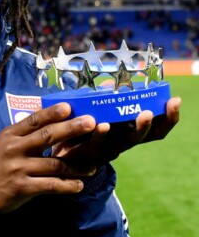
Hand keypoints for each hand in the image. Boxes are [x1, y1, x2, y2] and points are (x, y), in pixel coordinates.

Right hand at [0, 102, 96, 212]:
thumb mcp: (4, 143)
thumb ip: (23, 133)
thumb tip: (47, 116)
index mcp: (10, 135)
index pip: (33, 120)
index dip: (52, 113)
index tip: (69, 107)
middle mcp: (15, 149)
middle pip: (47, 136)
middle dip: (71, 128)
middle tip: (91, 122)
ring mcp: (19, 169)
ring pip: (54, 164)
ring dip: (76, 166)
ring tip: (92, 166)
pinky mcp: (23, 187)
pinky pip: (50, 185)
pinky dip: (67, 185)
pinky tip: (79, 185)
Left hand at [53, 96, 180, 167]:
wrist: (61, 149)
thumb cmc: (83, 127)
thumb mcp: (98, 110)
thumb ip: (105, 97)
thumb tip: (110, 83)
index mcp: (130, 130)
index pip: (158, 127)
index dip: (170, 117)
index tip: (175, 101)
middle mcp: (124, 141)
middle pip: (147, 136)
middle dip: (155, 122)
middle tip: (155, 110)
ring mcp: (110, 149)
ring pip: (127, 142)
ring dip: (137, 129)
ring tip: (143, 115)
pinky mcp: (91, 153)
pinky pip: (98, 144)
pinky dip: (101, 135)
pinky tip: (103, 125)